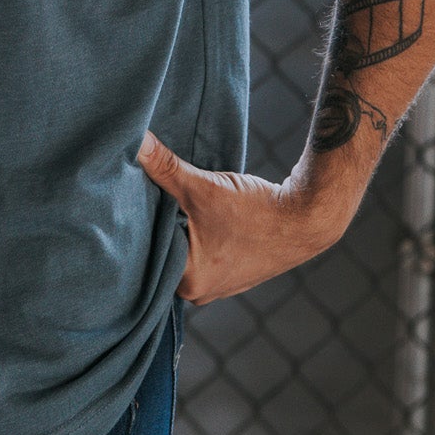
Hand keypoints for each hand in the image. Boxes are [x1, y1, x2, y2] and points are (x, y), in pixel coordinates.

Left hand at [137, 131, 337, 304]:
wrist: (307, 218)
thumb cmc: (255, 210)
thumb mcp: (203, 186)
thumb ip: (164, 166)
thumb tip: (134, 141)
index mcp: (187, 283)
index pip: (144, 255)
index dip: (135, 225)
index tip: (128, 201)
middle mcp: (200, 293)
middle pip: (163, 256)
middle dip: (155, 228)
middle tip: (143, 198)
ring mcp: (219, 286)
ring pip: (184, 254)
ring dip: (178, 231)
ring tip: (171, 205)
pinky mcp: (233, 273)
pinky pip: (202, 254)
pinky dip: (196, 236)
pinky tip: (194, 216)